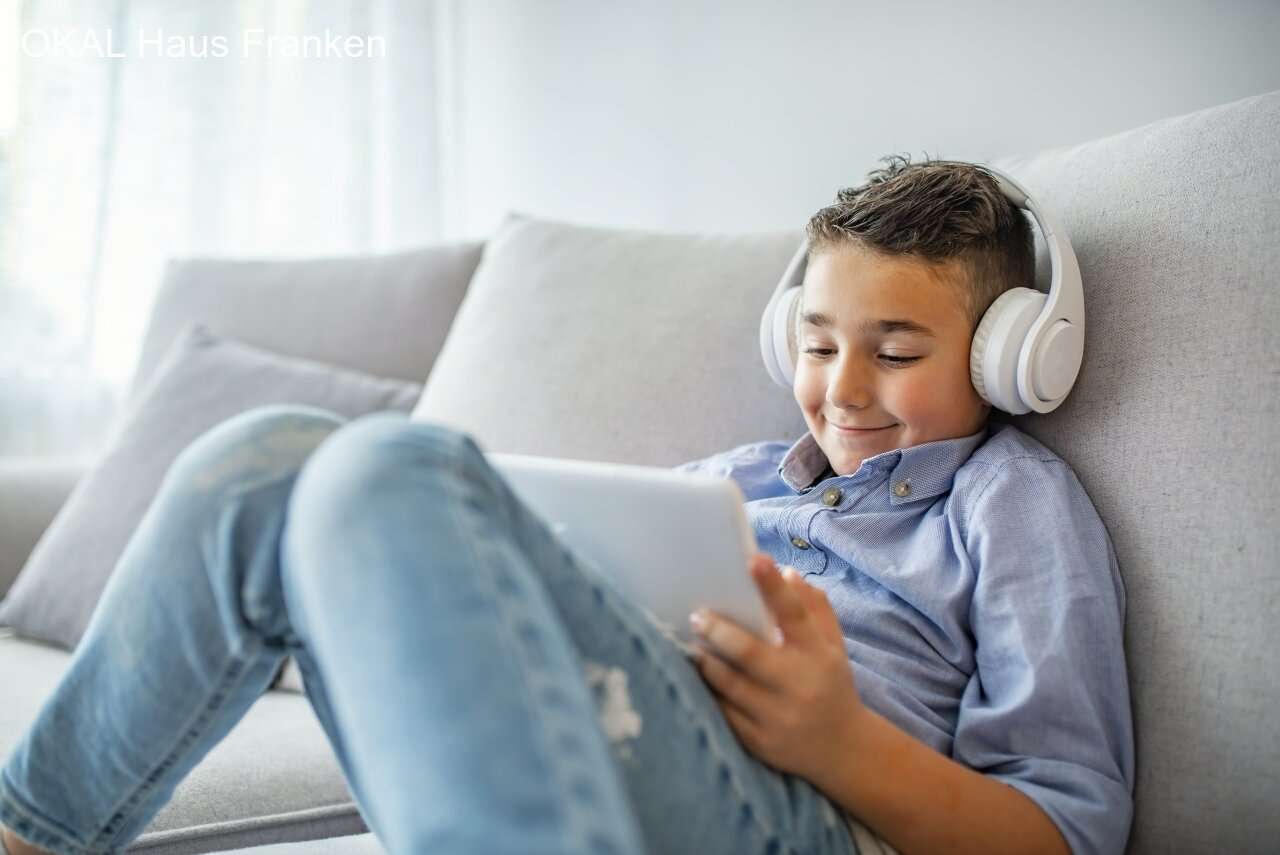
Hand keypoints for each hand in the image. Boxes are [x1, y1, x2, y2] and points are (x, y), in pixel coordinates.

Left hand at [688, 551, 867, 782]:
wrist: (843, 751)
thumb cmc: (830, 685)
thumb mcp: (832, 646)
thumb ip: (813, 608)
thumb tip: (787, 572)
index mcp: (818, 655)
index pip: (795, 614)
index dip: (773, 587)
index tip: (754, 559)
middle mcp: (798, 685)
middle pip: (749, 653)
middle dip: (719, 631)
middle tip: (698, 615)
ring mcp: (777, 716)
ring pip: (729, 684)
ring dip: (706, 660)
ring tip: (691, 642)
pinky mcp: (759, 742)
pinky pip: (724, 712)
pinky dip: (708, 691)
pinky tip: (696, 674)